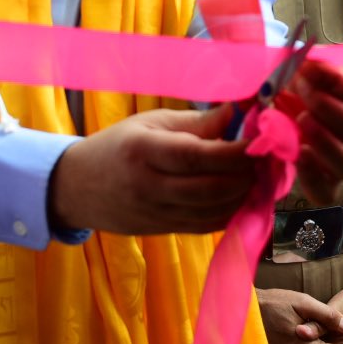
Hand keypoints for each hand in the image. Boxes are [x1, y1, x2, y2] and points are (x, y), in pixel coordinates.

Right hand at [48, 106, 256, 235]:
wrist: (76, 188)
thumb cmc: (118, 146)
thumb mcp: (152, 123)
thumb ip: (198, 123)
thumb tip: (241, 112)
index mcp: (143, 151)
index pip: (196, 156)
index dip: (234, 152)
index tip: (259, 141)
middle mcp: (148, 186)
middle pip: (209, 188)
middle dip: (246, 175)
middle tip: (266, 158)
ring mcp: (155, 214)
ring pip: (212, 212)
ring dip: (243, 195)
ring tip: (259, 175)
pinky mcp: (163, 230)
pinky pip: (205, 226)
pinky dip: (230, 213)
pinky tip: (243, 195)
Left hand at [285, 60, 342, 204]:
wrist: (314, 106)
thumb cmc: (329, 83)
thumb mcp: (330, 66)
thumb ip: (321, 62)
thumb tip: (308, 59)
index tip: (312, 70)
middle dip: (328, 109)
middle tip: (302, 90)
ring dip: (325, 143)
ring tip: (301, 120)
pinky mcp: (332, 185)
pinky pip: (327, 193)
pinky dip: (311, 177)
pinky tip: (298, 154)